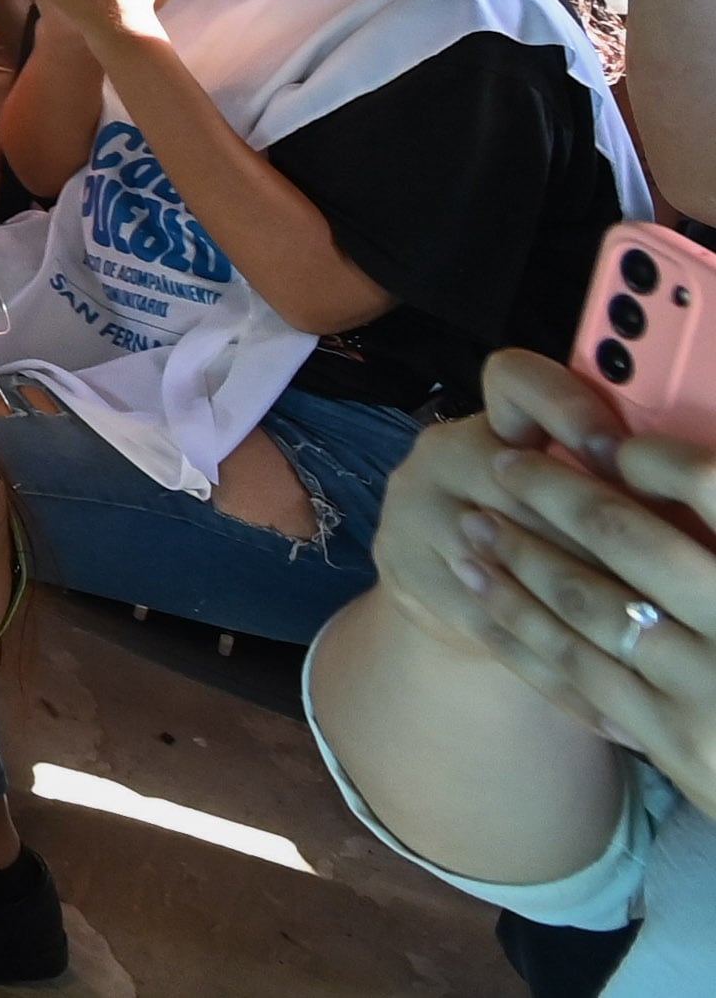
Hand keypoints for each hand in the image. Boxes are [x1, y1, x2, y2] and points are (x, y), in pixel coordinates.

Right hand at [416, 351, 715, 801]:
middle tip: (669, 591)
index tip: (617, 454)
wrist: (440, 567)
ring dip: (598, 631)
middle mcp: (445, 457)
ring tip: (666, 670)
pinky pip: (504, 641)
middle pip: (527, 495)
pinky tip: (623, 723)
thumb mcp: (569, 478)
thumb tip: (705, 493)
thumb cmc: (543, 520)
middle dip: (604, 552)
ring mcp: (420, 520)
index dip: (567, 411)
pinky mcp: (417, 585)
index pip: (515, 381)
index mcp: (492, 418)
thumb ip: (629, 484)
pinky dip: (569, 688)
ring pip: (519, 576)